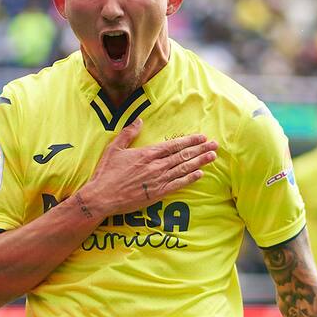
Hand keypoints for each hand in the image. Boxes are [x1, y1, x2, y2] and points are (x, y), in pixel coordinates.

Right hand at [80, 120, 217, 215]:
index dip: (189, 141)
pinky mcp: (158, 193)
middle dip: (201, 149)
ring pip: (184, 168)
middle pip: (183, 155)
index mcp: (147, 153)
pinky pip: (178, 184)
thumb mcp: (114, 148)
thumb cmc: (106, 173)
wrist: (102, 196)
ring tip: (213, 156)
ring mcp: (158, 180)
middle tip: (215, 145)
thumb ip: (128, 133)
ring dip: (200, 162)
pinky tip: (200, 174)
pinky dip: (190, 178)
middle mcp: (156, 165)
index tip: (201, 137)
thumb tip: (139, 120)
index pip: (173, 145)